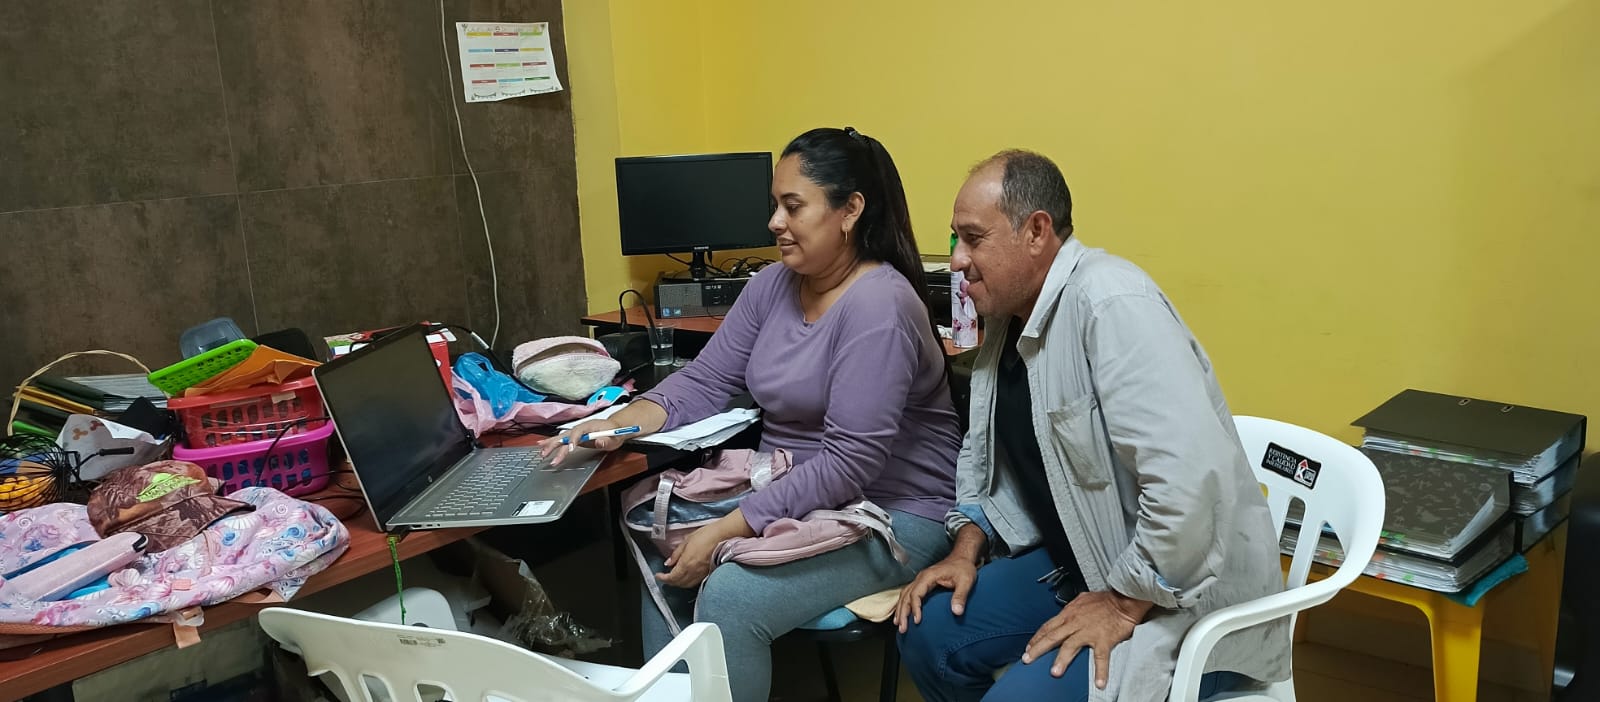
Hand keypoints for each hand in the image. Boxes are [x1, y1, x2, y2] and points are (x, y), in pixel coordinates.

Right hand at [538, 419, 623, 464]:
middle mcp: (580, 428)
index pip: (578, 431)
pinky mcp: (574, 437)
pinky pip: (562, 439)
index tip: (570, 449)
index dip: (573, 439)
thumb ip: (607, 440)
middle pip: (565, 435)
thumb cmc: (614, 433)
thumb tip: (600, 441)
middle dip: (556, 444)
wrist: (614, 428)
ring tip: (541, 451)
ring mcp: (576, 432)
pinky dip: (552, 442)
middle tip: (547, 454)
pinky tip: (542, 445)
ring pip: (561, 437)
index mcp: (589, 426)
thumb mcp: (615, 438)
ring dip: (550, 444)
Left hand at [656, 525, 723, 588]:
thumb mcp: (686, 541)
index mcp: (686, 563)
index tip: (658, 575)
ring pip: (686, 585)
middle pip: (678, 583)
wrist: (722, 536)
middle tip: (664, 576)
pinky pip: (694, 582)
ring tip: (674, 577)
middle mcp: (693, 572)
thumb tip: (668, 563)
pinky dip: (687, 582)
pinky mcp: (708, 573)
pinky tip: (686, 577)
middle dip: (669, 581)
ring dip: (678, 583)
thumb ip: (676, 554)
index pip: (672, 577)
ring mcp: (701, 574)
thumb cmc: (705, 535)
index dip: (663, 578)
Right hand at [894, 557, 977, 632]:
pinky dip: (903, 604)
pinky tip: (902, 613)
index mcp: (929, 576)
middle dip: (903, 612)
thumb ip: (961, 596)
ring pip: (904, 595)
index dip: (915, 608)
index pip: (916, 594)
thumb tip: (957, 612)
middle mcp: (921, 578)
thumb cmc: (963, 568)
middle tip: (902, 628)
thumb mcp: (965, 581)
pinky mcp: (922, 583)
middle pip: (906, 596)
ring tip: (899, 624)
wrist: (962, 558)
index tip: (917, 621)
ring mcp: (920, 580)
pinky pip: (908, 594)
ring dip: (900, 610)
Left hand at [1021, 590, 1151, 686]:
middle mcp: (1075, 622)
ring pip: (1070, 646)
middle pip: (1052, 637)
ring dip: (1062, 660)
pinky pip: (1100, 658)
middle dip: (1038, 649)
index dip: (1037, 638)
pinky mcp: (1103, 639)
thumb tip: (1065, 612)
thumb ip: (1072, 608)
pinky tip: (1099, 683)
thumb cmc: (1105, 600)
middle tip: (1027, 660)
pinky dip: (1100, 671)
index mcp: (1069, 614)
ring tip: (1055, 673)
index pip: (1048, 627)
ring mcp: (1088, 631)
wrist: (1123, 600)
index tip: (1028, 648)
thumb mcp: (1083, 600)